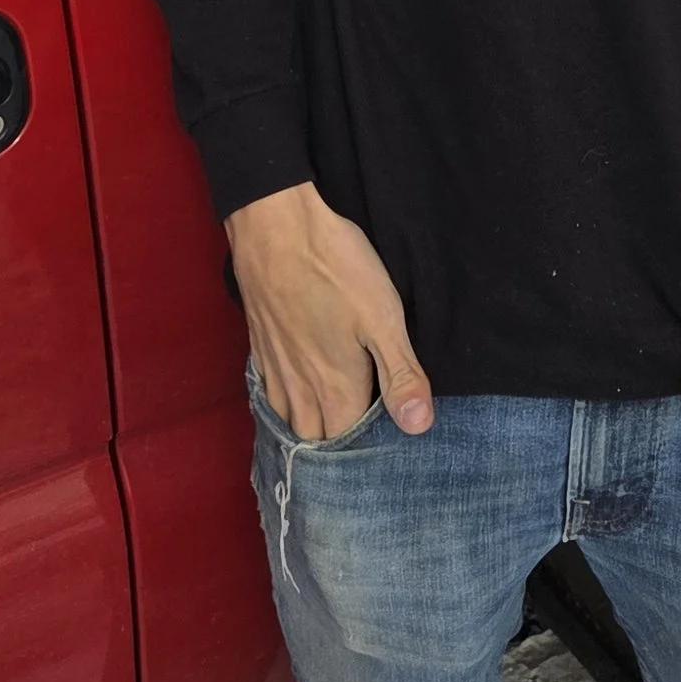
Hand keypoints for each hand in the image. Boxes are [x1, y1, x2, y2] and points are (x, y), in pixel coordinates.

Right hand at [227, 181, 434, 438]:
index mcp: (335, 389)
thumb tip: (420, 426)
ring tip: (330, 434)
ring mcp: (275, 369)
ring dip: (309, 435)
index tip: (386, 452)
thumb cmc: (334, 267)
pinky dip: (284, 410)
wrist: (274, 226)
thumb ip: (401, 374)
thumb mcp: (383, 316)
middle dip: (336, 454)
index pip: (350, 447)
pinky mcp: (260, 347)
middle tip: (360, 450)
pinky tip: (295, 399)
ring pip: (290, 424)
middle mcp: (300, 390)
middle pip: (316, 444)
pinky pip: (270, 397)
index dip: (368, 455)